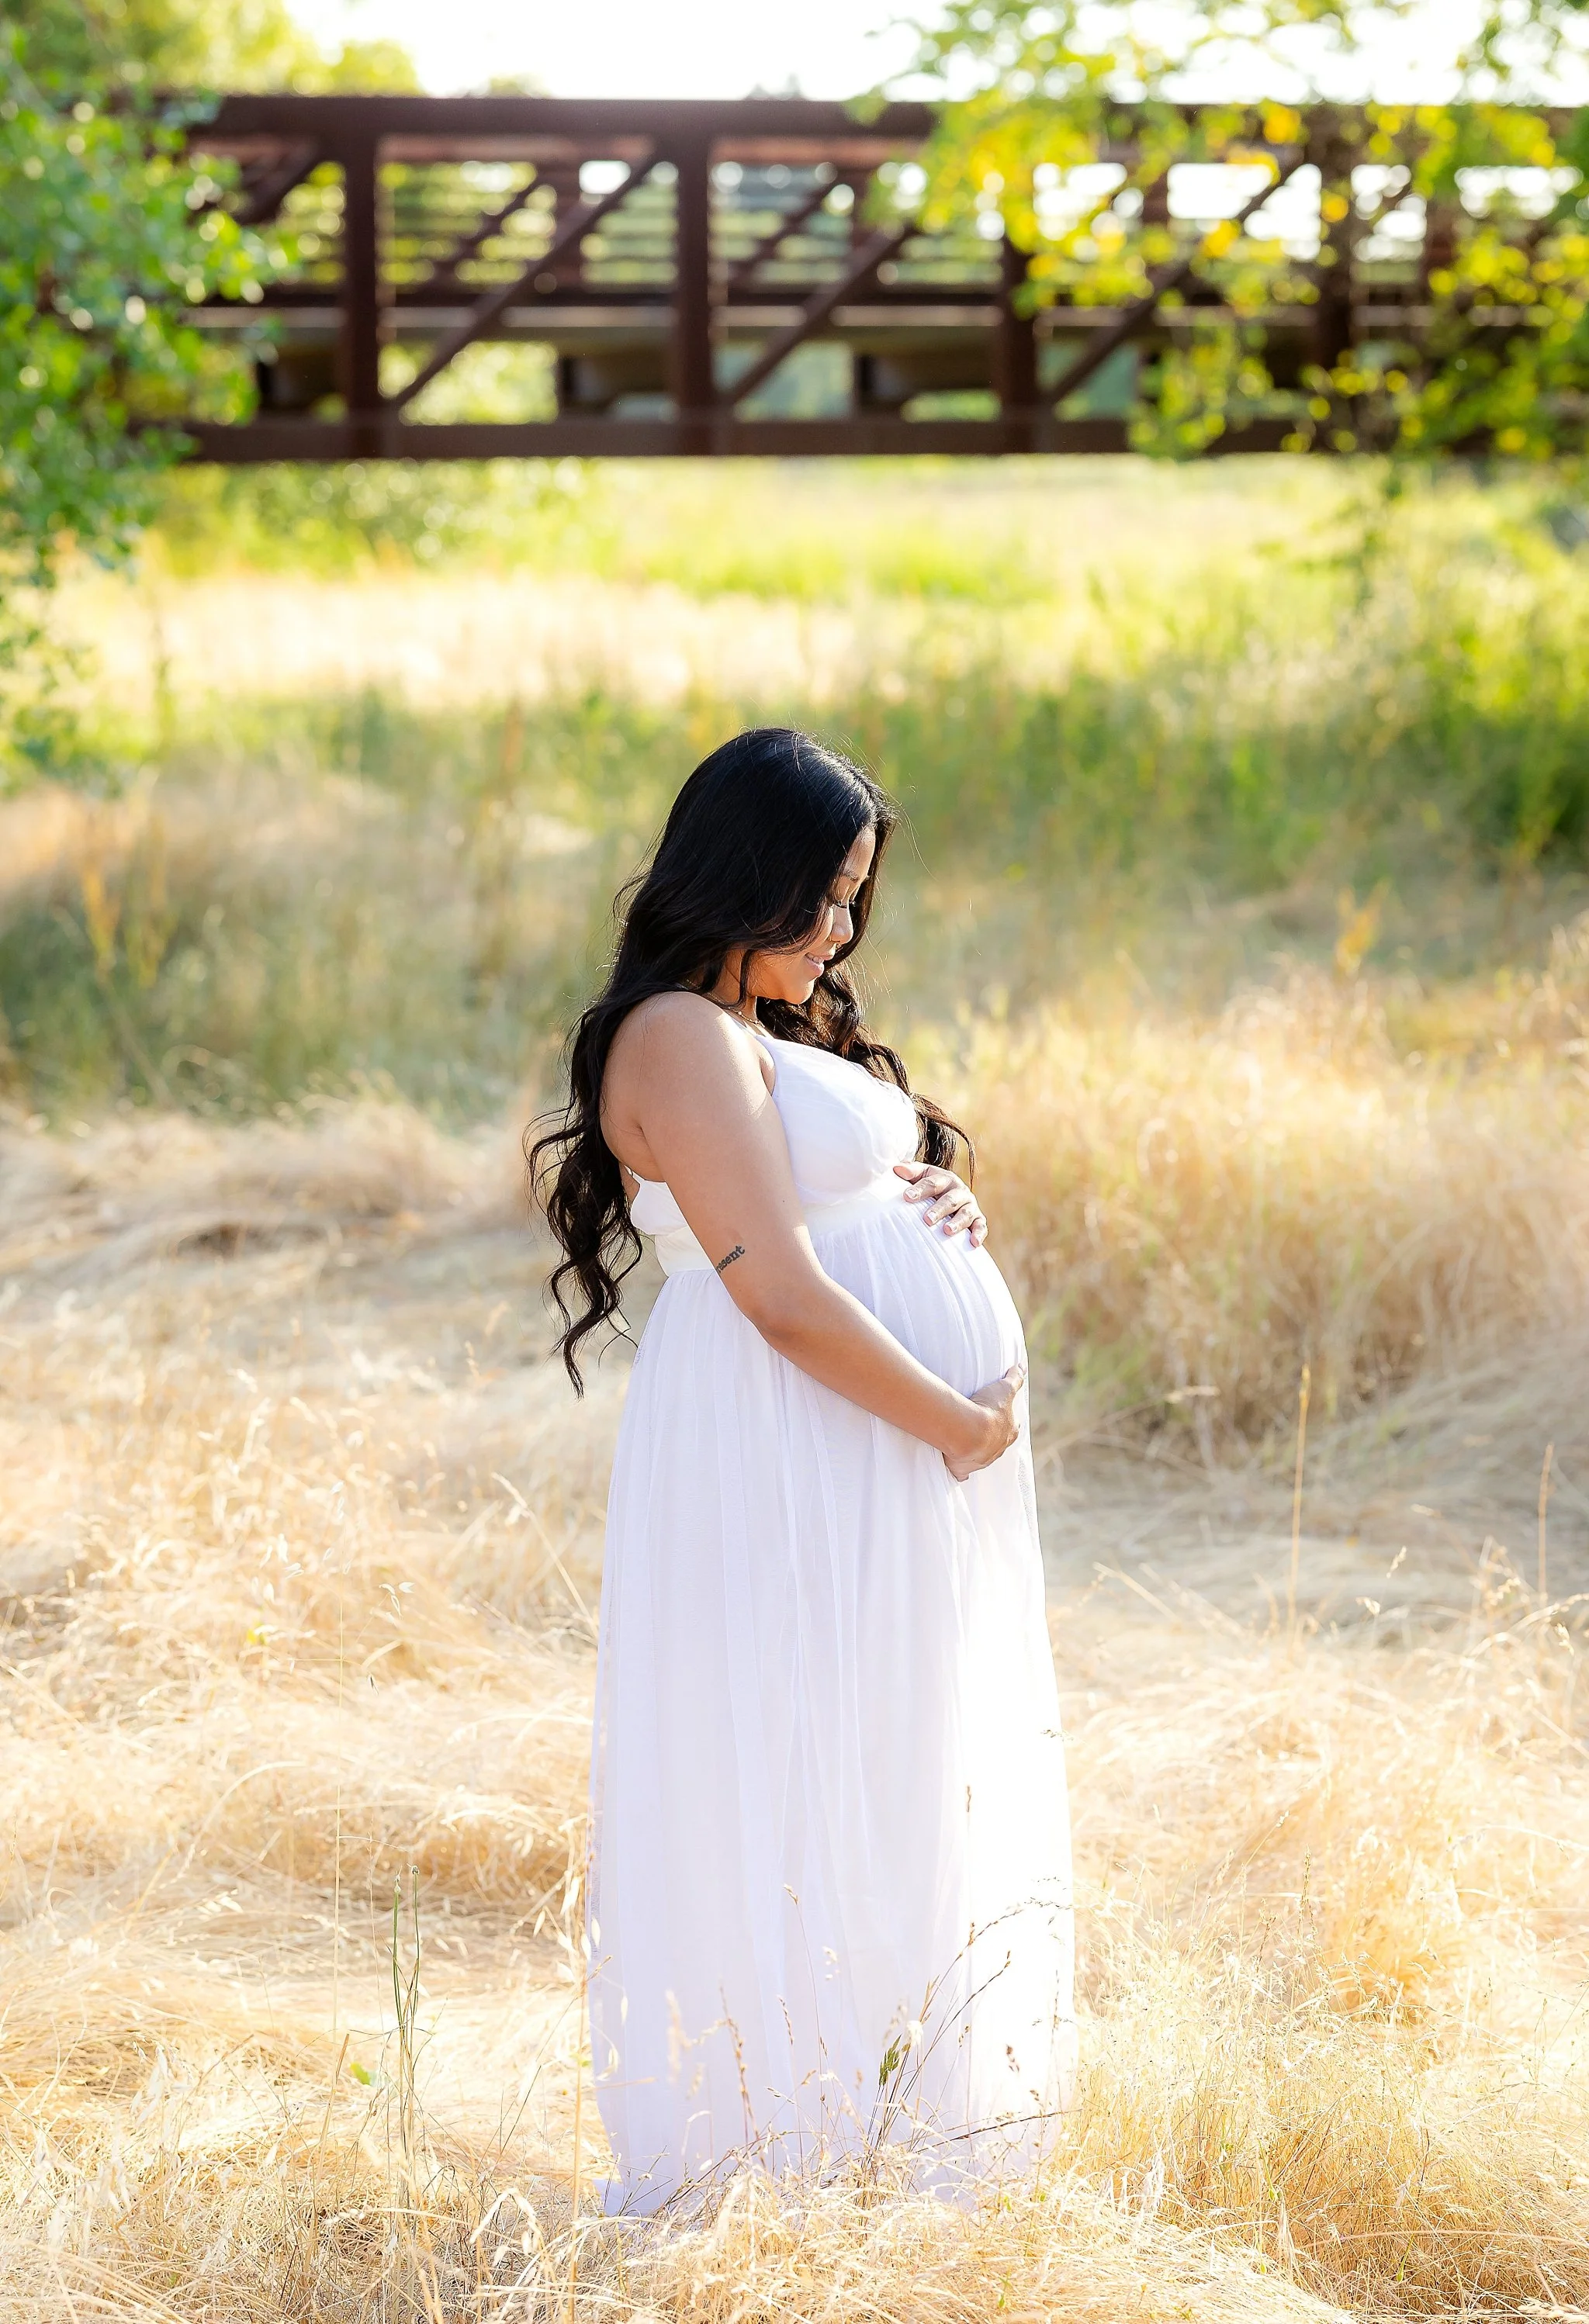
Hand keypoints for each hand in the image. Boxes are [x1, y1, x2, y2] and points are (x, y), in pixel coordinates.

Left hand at [895, 1161, 986, 1246]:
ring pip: (966, 1213)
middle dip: (939, 1209)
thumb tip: (896, 1169)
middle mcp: (960, 1191)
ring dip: (957, 1222)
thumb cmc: (930, 1188)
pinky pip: (981, 1226)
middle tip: (927, 1219)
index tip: (907, 1197)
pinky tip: (973, 1242)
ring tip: (947, 1231)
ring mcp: (970, 1206)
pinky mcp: (978, 1219)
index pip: (932, 1183)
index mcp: (945, 1178)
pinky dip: (979, 1234)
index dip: (920, 1190)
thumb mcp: (921, 1176)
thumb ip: (910, 1171)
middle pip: (950, 1199)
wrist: (948, 1197)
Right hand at [944, 1364, 1024, 1480]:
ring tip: (965, 1444)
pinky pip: (963, 1472)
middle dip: (992, 1439)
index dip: (1005, 1422)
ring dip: (976, 1452)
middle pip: (998, 1444)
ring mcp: (982, 1461)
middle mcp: (998, 1449)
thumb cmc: (988, 1409)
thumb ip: (1015, 1378)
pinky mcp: (964, 1469)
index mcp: (1009, 1432)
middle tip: (980, 1430)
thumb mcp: (1004, 1389)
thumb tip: (1022, 1366)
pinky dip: (961, 1471)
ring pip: (982, 1458)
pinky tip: (958, 1469)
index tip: (998, 1417)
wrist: (968, 1432)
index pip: (1012, 1427)